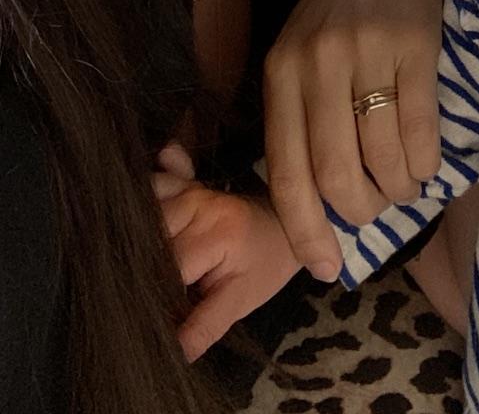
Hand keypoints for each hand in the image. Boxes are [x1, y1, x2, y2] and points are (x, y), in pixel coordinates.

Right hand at [153, 147, 300, 360]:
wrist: (285, 226)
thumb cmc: (264, 265)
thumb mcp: (240, 301)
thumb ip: (206, 325)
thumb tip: (173, 355)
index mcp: (215, 234)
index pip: (166, 267)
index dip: (150, 295)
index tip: (140, 317)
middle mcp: (199, 205)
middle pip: (147, 236)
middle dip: (137, 265)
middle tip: (135, 293)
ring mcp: (191, 189)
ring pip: (143, 207)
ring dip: (134, 233)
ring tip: (136, 260)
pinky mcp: (186, 182)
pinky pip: (154, 182)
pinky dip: (145, 193)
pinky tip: (143, 208)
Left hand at [264, 0, 443, 281]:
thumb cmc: (340, 10)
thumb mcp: (302, 54)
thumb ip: (300, 116)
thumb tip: (314, 204)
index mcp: (282, 72)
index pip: (286, 170)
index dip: (305, 229)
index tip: (326, 267)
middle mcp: (318, 63)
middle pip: (337, 174)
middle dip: (361, 210)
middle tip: (376, 209)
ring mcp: (367, 51)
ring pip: (382, 157)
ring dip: (399, 189)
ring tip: (405, 183)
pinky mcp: (415, 42)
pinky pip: (421, 128)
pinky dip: (426, 160)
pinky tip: (427, 161)